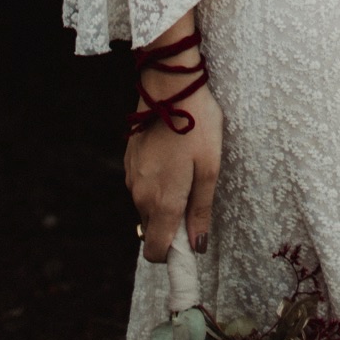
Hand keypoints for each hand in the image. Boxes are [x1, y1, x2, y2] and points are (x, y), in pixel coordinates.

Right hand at [125, 56, 221, 264]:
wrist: (168, 85)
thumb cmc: (196, 125)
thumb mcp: (209, 168)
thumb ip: (201, 210)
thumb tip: (197, 246)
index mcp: (161, 202)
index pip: (156, 252)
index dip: (172, 255)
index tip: (190, 242)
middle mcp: (140, 195)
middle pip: (153, 230)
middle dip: (172, 225)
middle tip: (196, 197)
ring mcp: (132, 177)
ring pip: (147, 207)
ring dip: (165, 202)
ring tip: (187, 171)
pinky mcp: (130, 160)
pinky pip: (143, 185)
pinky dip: (157, 183)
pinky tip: (173, 158)